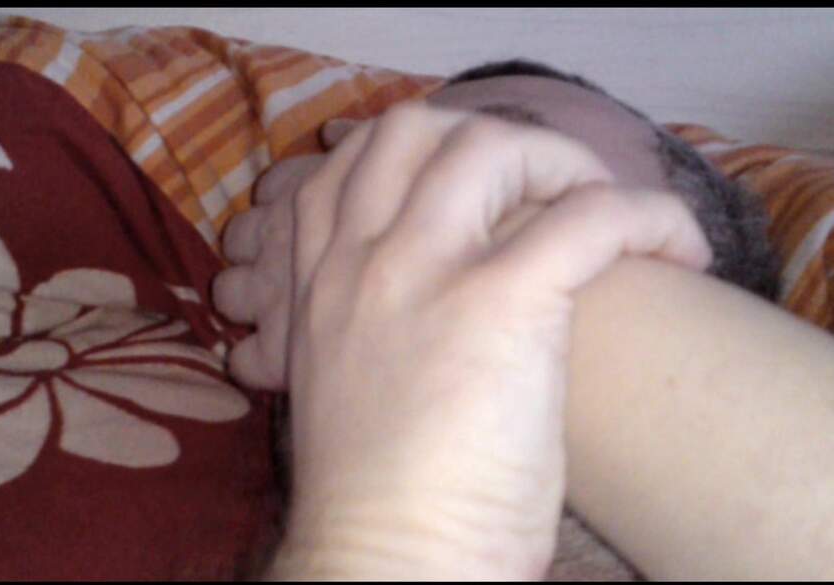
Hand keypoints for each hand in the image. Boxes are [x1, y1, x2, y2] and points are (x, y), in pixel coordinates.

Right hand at [261, 103, 710, 579]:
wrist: (388, 559)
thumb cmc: (377, 488)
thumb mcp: (340, 376)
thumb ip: (366, 310)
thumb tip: (432, 284)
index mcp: (322, 280)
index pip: (350, 163)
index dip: (419, 154)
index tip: (476, 187)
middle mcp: (363, 261)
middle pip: (415, 131)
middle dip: (486, 142)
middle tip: (539, 191)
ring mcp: (425, 274)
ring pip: (496, 149)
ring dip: (565, 165)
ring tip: (602, 213)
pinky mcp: (499, 304)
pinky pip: (590, 216)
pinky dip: (649, 217)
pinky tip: (676, 248)